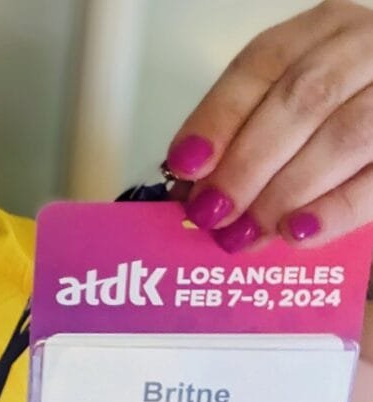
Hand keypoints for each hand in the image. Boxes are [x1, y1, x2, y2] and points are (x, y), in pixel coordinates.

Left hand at [164, 0, 372, 251]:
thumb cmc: (333, 114)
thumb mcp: (290, 104)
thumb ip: (246, 133)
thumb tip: (193, 187)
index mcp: (322, 31)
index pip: (261, 64)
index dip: (218, 116)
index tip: (185, 164)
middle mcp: (367, 48)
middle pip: (302, 100)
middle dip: (247, 163)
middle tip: (211, 212)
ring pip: (344, 135)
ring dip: (284, 191)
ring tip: (246, 232)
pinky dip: (335, 209)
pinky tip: (297, 233)